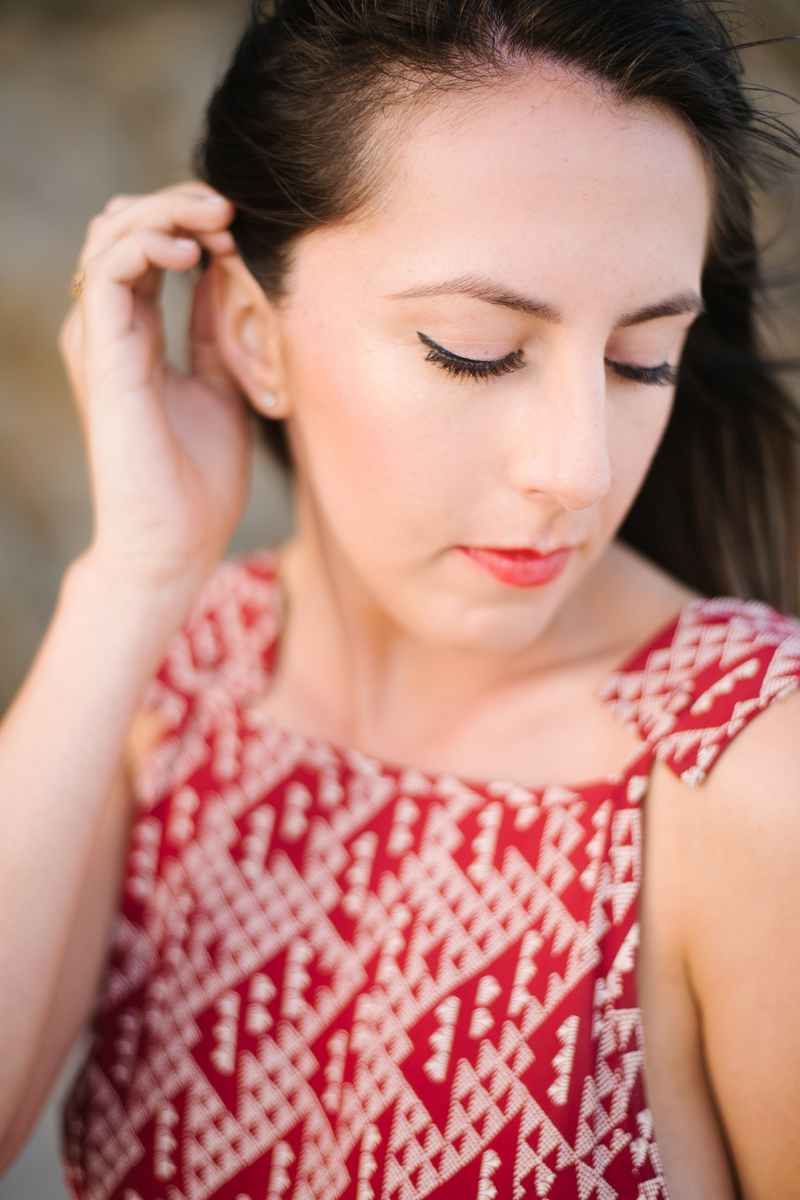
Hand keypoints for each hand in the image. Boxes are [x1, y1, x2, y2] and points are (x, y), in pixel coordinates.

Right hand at [60, 183, 249, 604]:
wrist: (175, 543)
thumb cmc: (198, 481)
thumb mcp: (225, 389)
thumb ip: (218, 334)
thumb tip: (231, 278)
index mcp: (138, 337)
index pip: (150, 250)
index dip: (192, 225)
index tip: (242, 230)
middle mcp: (110, 331)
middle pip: (123, 229)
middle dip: (176, 205)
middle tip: (227, 209)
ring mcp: (100, 341)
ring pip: (108, 237)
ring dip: (163, 214)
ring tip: (215, 220)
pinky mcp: (101, 356)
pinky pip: (108, 273)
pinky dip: (146, 245)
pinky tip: (192, 254)